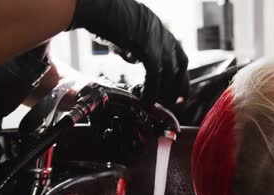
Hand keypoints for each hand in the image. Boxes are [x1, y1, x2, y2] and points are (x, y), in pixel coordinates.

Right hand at [69, 0, 188, 107]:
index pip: (177, 52)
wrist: (92, 4)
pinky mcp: (146, 46)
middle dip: (179, 86)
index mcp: (156, 27)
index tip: (178, 89)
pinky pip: (154, 74)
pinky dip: (152, 91)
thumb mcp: (124, 31)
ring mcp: (155, 37)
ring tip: (159, 104)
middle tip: (175, 102)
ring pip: (170, 71)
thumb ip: (133, 45)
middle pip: (180, 63)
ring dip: (166, 91)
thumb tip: (132, 58)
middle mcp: (160, 31)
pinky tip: (146, 100)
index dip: (180, 73)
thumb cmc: (100, 15)